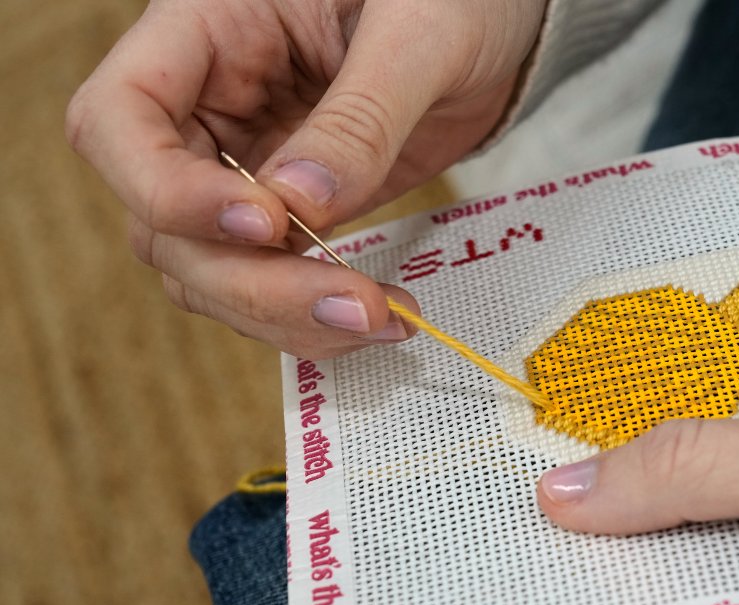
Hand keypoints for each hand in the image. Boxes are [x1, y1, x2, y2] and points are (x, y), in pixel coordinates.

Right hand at [67, 0, 546, 357]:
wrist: (499, 26)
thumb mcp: (418, 35)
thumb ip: (360, 117)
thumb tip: (300, 207)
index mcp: (208, 31)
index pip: (119, 118)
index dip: (166, 186)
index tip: (265, 222)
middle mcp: (208, 107)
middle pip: (160, 221)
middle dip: (250, 280)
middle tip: (351, 305)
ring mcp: (243, 168)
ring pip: (207, 270)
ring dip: (281, 314)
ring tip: (380, 320)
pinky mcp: (290, 216)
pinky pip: (266, 281)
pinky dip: (310, 316)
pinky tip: (377, 318)